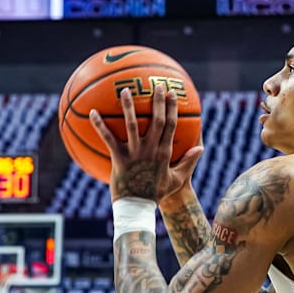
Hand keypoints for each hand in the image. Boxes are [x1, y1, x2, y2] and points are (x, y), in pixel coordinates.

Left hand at [89, 84, 203, 202]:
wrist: (137, 206)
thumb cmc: (157, 193)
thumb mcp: (177, 179)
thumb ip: (188, 162)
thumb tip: (201, 148)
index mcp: (164, 152)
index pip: (171, 126)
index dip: (172, 108)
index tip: (172, 94)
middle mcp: (150, 150)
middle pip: (156, 121)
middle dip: (157, 102)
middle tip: (156, 85)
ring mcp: (134, 153)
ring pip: (131, 125)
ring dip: (129, 107)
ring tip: (126, 90)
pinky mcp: (118, 158)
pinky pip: (108, 138)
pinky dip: (100, 125)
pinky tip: (92, 112)